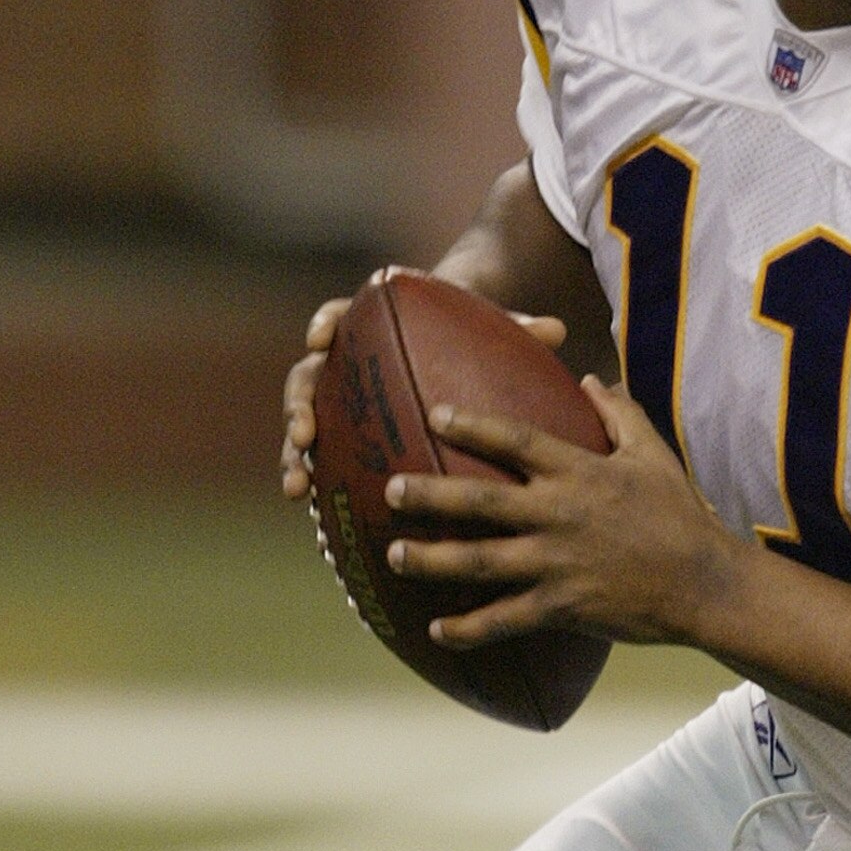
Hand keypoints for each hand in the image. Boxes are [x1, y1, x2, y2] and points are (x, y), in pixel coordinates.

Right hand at [277, 273, 569, 499]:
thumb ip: (518, 329)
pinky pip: (324, 468)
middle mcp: (345, 365)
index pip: (338, 317)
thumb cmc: (474, 341)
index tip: (319, 338)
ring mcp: (339, 405)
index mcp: (373, 329)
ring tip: (298, 490)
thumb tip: (556, 328)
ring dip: (295, 457)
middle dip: (297, 406)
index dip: (323, 324)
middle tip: (303, 434)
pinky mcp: (343, 442)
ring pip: (304, 427)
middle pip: (307, 378)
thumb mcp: (495, 332)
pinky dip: (320, 494)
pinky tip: (320, 533)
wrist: (457, 356)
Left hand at [384, 381, 747, 650]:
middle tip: (389, 488)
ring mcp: (556, 563)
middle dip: (429, 494)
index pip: (515, 440)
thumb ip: (620, 413)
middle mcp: (558, 514)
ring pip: (479, 561)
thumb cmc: (681, 515)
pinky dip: (468, 629)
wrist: (705, 584)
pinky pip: (504, 619)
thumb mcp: (654, 454)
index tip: (433, 414)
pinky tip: (437, 631)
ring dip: (431, 559)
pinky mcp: (561, 607)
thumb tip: (590, 378)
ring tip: (395, 554)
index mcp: (578, 472)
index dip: (471, 425)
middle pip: (479, 500)